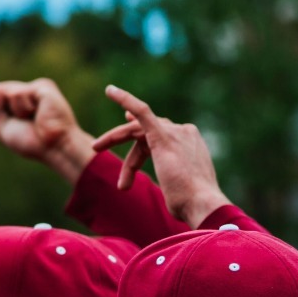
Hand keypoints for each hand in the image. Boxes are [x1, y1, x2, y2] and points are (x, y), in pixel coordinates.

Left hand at [0, 78, 93, 181]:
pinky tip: (39, 113)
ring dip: (18, 112)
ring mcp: (38, 87)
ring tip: (35, 118)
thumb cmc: (32, 142)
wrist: (54, 148)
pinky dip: (23, 108)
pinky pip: (17, 93)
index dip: (2, 114)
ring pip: (8, 92)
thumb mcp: (3, 127)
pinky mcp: (43, 86)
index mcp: (24, 100)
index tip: (22, 126)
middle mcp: (31, 90)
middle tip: (29, 123)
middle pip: (1, 92)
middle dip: (9, 112)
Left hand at [92, 86, 232, 226]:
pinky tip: (111, 91)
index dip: (137, 156)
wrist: (202, 204)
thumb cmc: (191, 205)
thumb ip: (175, 181)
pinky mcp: (162, 134)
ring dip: (113, 139)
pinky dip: (125, 99)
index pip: (156, 141)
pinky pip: (142, 111)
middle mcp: (184, 132)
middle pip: (145, 136)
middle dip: (127, 156)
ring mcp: (174, 132)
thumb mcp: (181, 189)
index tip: (128, 168)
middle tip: (109, 166)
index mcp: (190, 143)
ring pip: (135, 130)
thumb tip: (177, 197)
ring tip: (95, 147)